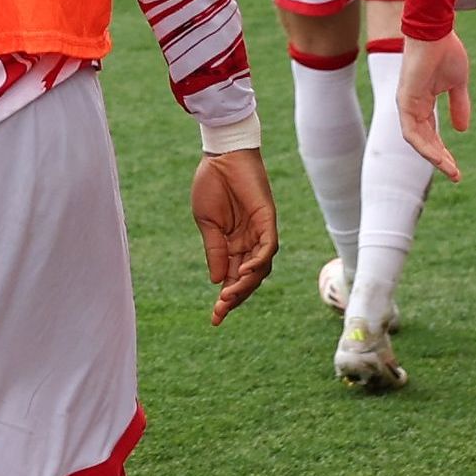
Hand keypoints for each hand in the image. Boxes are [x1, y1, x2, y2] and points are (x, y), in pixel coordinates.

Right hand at [191, 146, 278, 322]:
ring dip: (246, 284)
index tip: (215, 319)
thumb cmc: (212, 184)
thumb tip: (217, 281)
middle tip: (221, 311)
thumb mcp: (207, 224)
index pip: (232, 278)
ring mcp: (260, 233)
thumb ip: (215, 251)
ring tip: (229, 296)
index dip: (225, 300)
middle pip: (248, 279)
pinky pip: (268, 248)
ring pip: (260, 269)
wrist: (221, 156)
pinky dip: (259, 262)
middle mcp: (248, 242)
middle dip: (235, 297)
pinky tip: (244, 272)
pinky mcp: (268, 221)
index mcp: (232, 244)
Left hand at [397, 26, 469, 177]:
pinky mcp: (405, 101)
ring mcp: (407, 104)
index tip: (456, 168)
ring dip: (433, 157)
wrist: (437, 32)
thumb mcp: (457, 84)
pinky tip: (438, 157)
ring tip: (451, 171)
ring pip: (417, 141)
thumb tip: (462, 129)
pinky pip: (412, 131)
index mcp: (422, 102)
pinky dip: (424, 146)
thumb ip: (459, 105)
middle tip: (456, 175)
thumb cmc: (446, 52)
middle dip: (440, 159)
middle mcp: (412, 106)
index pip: (431, 133)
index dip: (443, 151)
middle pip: (424, 140)